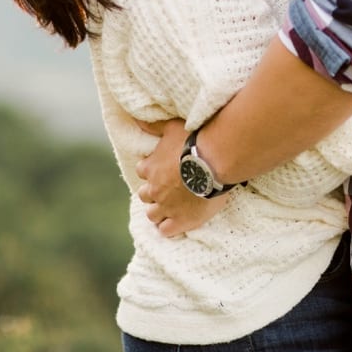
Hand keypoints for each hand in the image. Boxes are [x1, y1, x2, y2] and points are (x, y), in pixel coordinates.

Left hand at [133, 117, 231, 237]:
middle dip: (153, 194)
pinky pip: (166, 231)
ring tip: (172, 208)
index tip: (161, 170)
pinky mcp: (180, 221)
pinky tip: (177, 223)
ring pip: (153, 215)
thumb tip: (137, 120)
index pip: (142, 172)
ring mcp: (166, 208)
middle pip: (145, 196)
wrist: (215, 162)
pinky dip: (169, 228)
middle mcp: (154, 190)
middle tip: (168, 190)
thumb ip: (154, 126)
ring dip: (159, 212)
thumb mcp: (172, 128)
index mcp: (150, 168)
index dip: (151, 171)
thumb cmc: (194, 142)